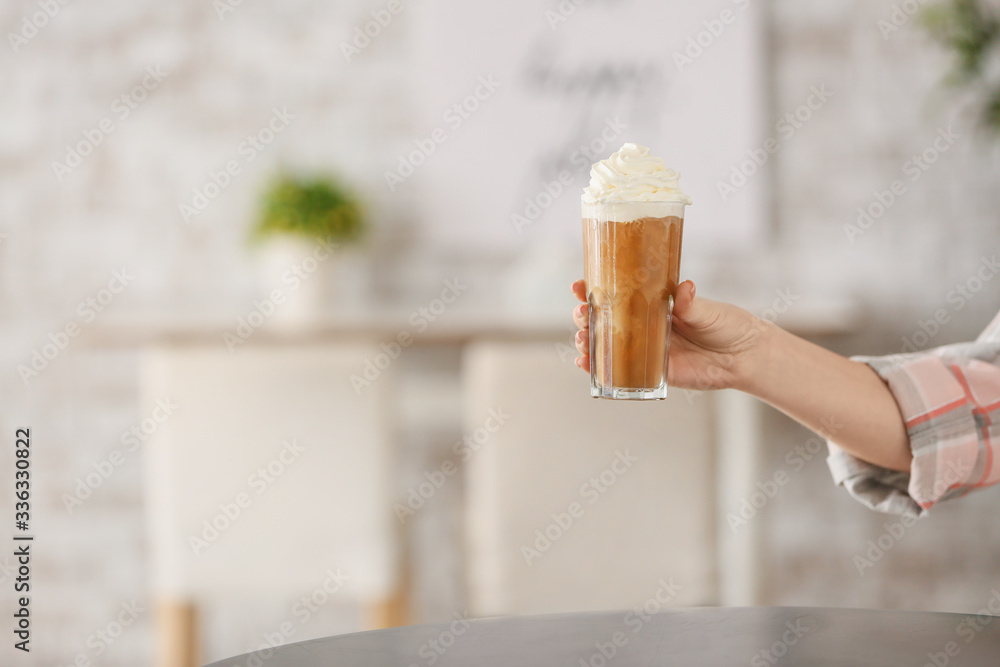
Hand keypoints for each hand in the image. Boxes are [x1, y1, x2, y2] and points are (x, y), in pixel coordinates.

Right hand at [571, 279, 768, 390]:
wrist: (744, 356)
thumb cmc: (727, 325)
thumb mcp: (707, 310)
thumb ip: (690, 303)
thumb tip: (683, 289)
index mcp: (653, 304)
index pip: (618, 294)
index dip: (594, 290)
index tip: (579, 286)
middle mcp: (644, 326)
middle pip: (603, 320)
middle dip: (584, 316)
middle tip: (581, 314)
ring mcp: (645, 349)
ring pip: (606, 345)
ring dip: (587, 341)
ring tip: (581, 339)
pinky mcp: (651, 372)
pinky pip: (619, 372)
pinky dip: (599, 369)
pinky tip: (586, 364)